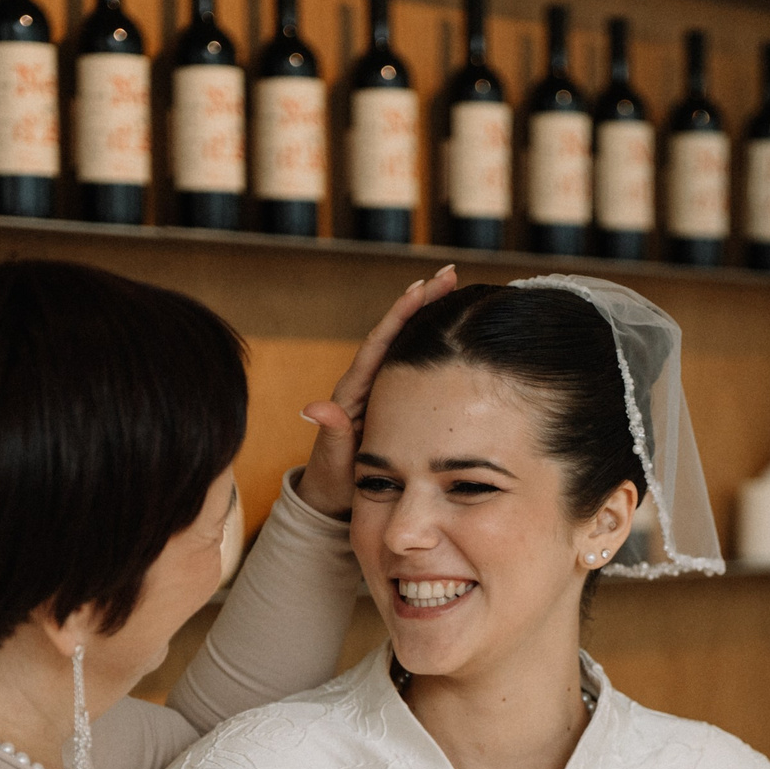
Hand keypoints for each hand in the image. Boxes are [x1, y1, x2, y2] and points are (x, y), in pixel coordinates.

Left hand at [297, 265, 458, 517]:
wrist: (335, 495)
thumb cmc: (336, 479)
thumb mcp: (335, 458)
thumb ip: (331, 432)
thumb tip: (316, 408)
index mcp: (354, 390)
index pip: (380, 342)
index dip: (400, 315)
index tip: (421, 288)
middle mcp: (367, 380)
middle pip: (396, 330)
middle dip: (421, 300)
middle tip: (449, 273)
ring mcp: (380, 386)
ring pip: (407, 341)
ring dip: (430, 312)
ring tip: (454, 285)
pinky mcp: (392, 396)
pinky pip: (413, 361)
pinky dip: (431, 339)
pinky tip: (452, 327)